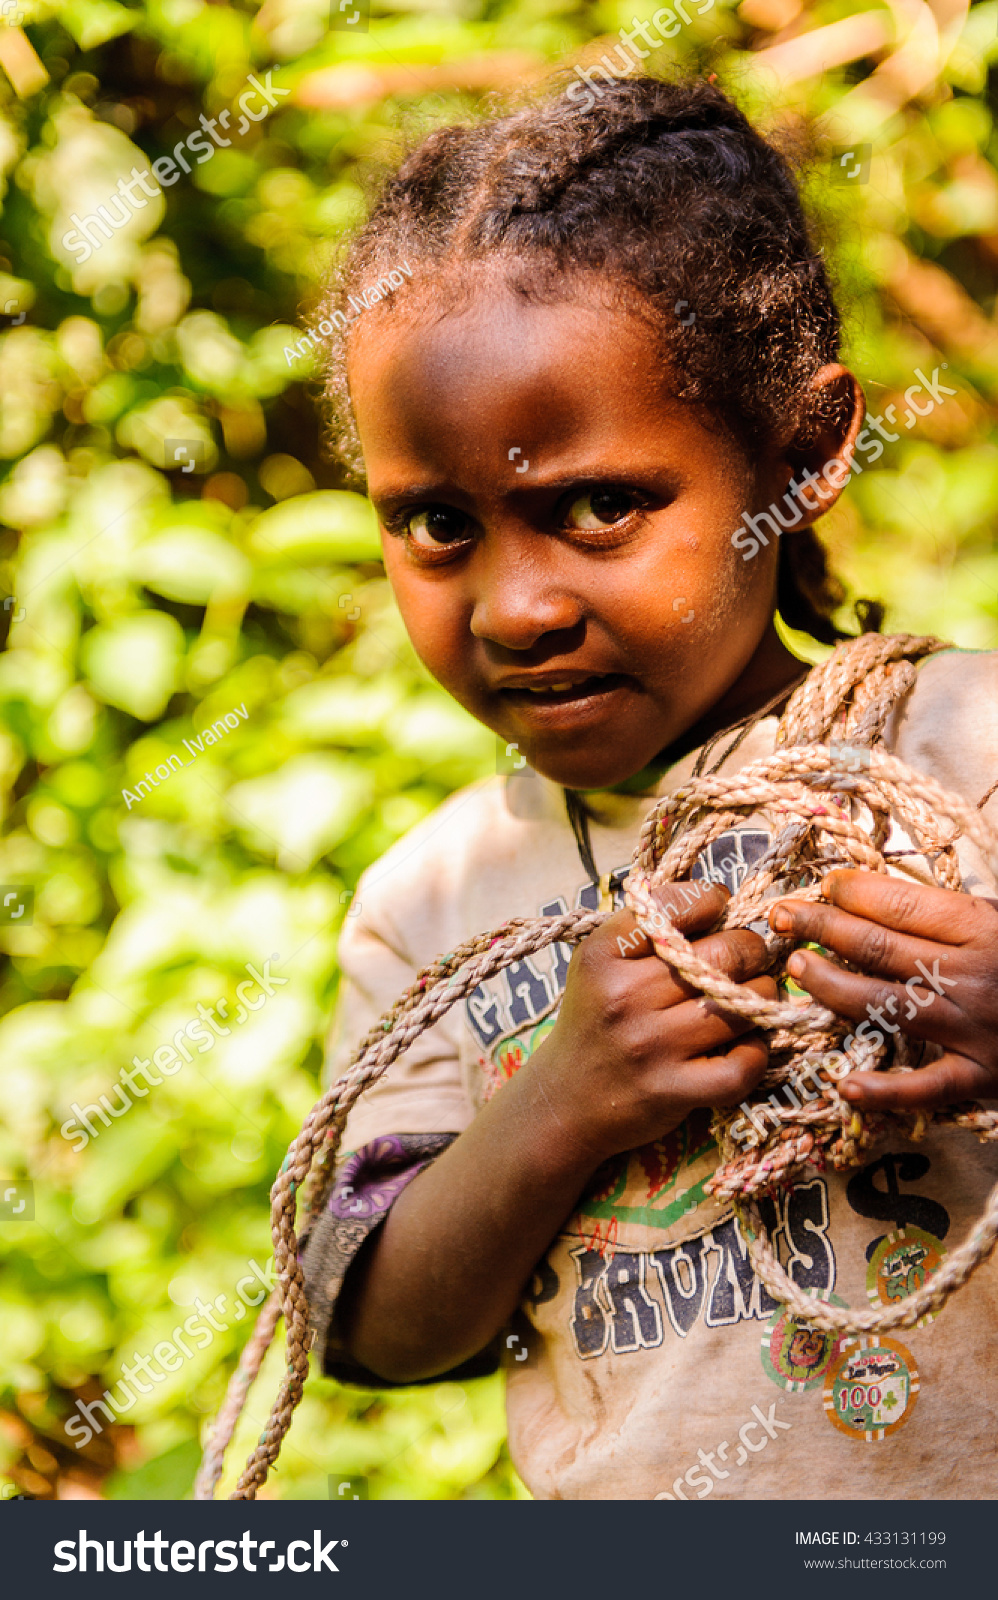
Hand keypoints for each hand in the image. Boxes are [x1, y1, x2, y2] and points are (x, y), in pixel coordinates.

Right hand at [529, 881, 774, 1162]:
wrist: (565, 1102)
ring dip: (762, 995)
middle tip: (749, 956)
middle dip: (751, 949)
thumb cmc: (595, 1021)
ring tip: (751, 995)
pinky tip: (746, 1042)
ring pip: (743, 1003)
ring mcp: (649, 1046)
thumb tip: (717, 897)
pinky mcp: (672, 1091)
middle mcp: (623, 996)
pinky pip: (743, 1062)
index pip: (678, 905)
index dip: (713, 901)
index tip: (719, 911)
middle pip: (724, 954)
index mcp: (602, 954)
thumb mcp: (599, 963)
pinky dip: (757, 1050)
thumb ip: (646, 929)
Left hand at [769, 870, 997, 1110]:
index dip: (847, 891)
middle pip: (879, 948)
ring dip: (831, 987)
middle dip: (821, 928)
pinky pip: (925, 1087)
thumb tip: (871, 893)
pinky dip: (884, 1090)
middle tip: (784, 917)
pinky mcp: (981, 1078)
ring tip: (798, 970)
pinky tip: (845, 1086)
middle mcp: (974, 974)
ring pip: (885, 1006)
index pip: (897, 903)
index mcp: (983, 926)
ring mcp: (975, 1029)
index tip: (819, 887)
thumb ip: (947, 912)